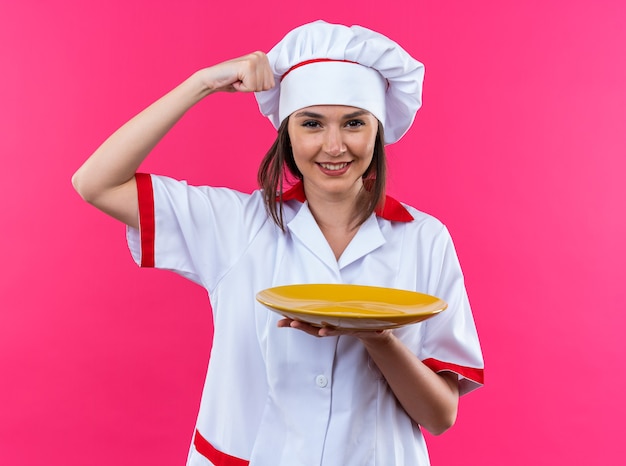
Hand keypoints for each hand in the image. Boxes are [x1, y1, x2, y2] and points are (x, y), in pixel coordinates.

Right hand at [199, 51, 274, 92]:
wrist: (213, 79)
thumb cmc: (232, 80)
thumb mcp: (253, 77)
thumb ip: (264, 77)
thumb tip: (275, 83)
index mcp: (264, 57)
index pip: (271, 84)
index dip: (257, 86)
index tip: (246, 79)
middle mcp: (260, 55)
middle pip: (267, 86)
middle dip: (253, 87)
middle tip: (241, 79)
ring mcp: (254, 60)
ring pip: (259, 87)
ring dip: (247, 87)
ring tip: (238, 78)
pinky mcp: (247, 66)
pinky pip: (251, 88)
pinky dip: (241, 88)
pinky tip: (235, 79)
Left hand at [277, 318, 392, 341]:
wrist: (372, 334)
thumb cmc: (374, 328)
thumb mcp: (378, 330)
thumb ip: (379, 331)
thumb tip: (380, 332)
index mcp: (348, 329)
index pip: (337, 331)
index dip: (329, 332)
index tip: (321, 331)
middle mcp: (337, 329)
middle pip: (317, 329)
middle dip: (303, 327)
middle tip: (290, 323)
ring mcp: (330, 327)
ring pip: (310, 327)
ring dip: (296, 324)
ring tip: (282, 323)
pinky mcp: (327, 324)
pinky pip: (311, 324)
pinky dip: (299, 322)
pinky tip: (287, 321)